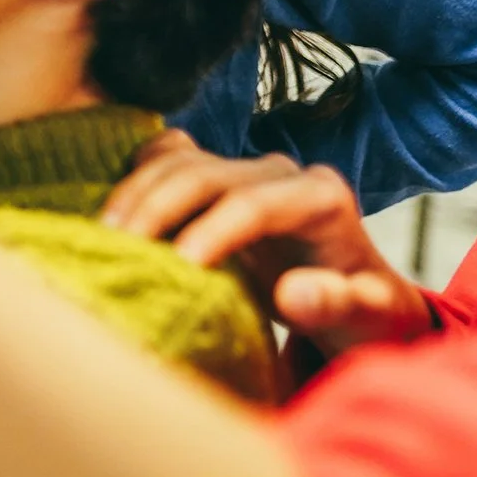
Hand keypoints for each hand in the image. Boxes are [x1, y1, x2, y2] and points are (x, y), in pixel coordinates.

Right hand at [101, 132, 432, 356]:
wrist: (357, 299)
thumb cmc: (365, 314)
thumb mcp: (371, 320)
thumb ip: (339, 305)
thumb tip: (293, 292)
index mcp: (322, 198)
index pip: (254, 203)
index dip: (212, 231)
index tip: (178, 267)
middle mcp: (281, 171)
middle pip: (206, 172)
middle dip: (159, 207)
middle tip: (120, 248)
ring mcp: (244, 168)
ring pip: (179, 158)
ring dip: (137, 192)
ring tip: (105, 233)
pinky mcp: (217, 175)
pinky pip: (168, 155)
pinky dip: (137, 173)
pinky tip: (114, 209)